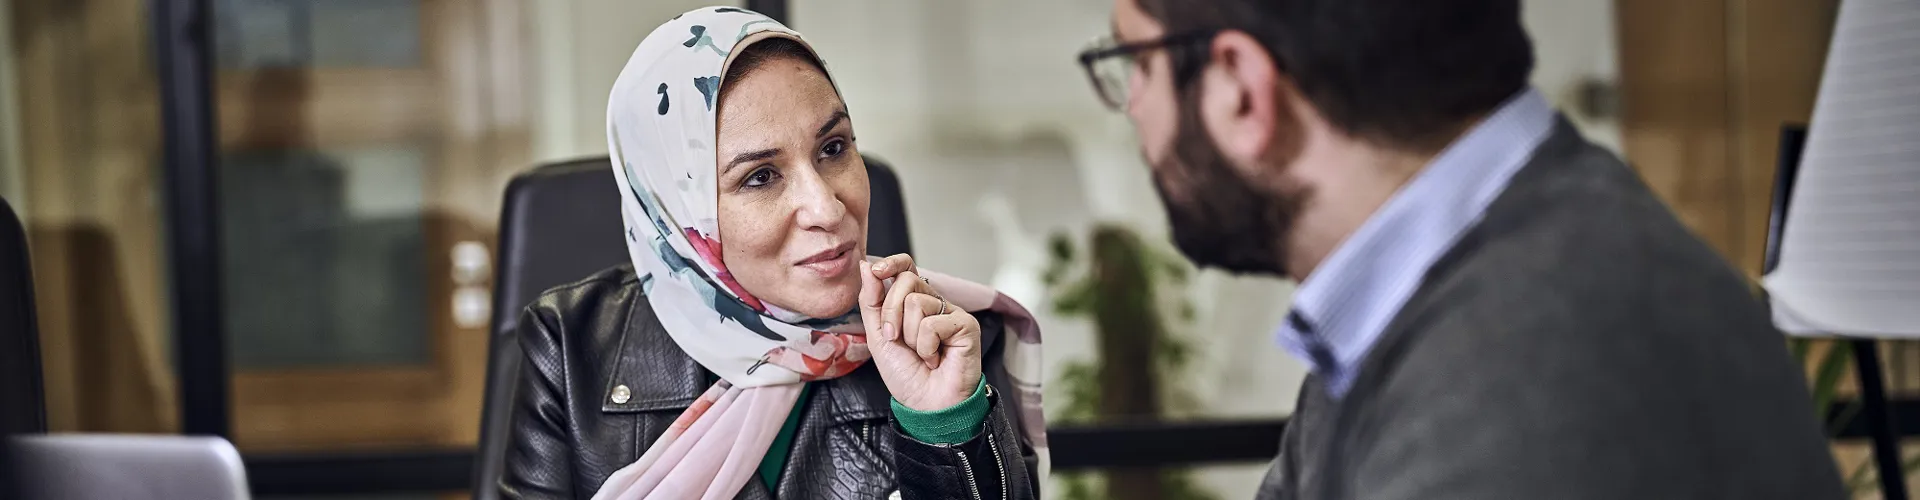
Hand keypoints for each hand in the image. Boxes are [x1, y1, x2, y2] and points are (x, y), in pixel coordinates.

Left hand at [859, 254, 983, 411]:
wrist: (925, 404)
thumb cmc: (905, 373)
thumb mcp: (878, 335)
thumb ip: (871, 300)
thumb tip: (866, 265)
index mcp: (913, 302)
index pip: (906, 267)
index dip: (892, 263)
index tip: (876, 270)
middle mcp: (934, 303)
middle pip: (906, 281)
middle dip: (891, 312)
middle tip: (896, 339)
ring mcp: (951, 313)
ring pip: (916, 303)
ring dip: (910, 336)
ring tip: (921, 354)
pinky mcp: (966, 325)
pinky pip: (933, 323)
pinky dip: (926, 347)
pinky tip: (935, 359)